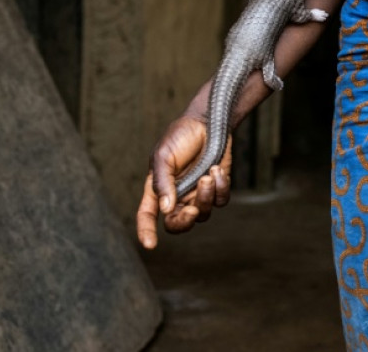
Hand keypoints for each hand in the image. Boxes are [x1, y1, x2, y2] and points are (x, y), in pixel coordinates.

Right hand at [136, 115, 231, 248]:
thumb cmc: (180, 136)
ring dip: (206, 196)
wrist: (208, 122)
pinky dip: (221, 187)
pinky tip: (217, 170)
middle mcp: (177, 196)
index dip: (146, 231)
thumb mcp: (164, 156)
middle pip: (177, 224)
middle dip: (185, 222)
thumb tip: (166, 210)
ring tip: (208, 175)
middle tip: (192, 210)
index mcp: (158, 189)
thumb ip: (163, 183)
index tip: (150, 245)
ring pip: (203, 214)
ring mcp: (198, 194)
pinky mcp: (217, 188)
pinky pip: (221, 200)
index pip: (148, 215)